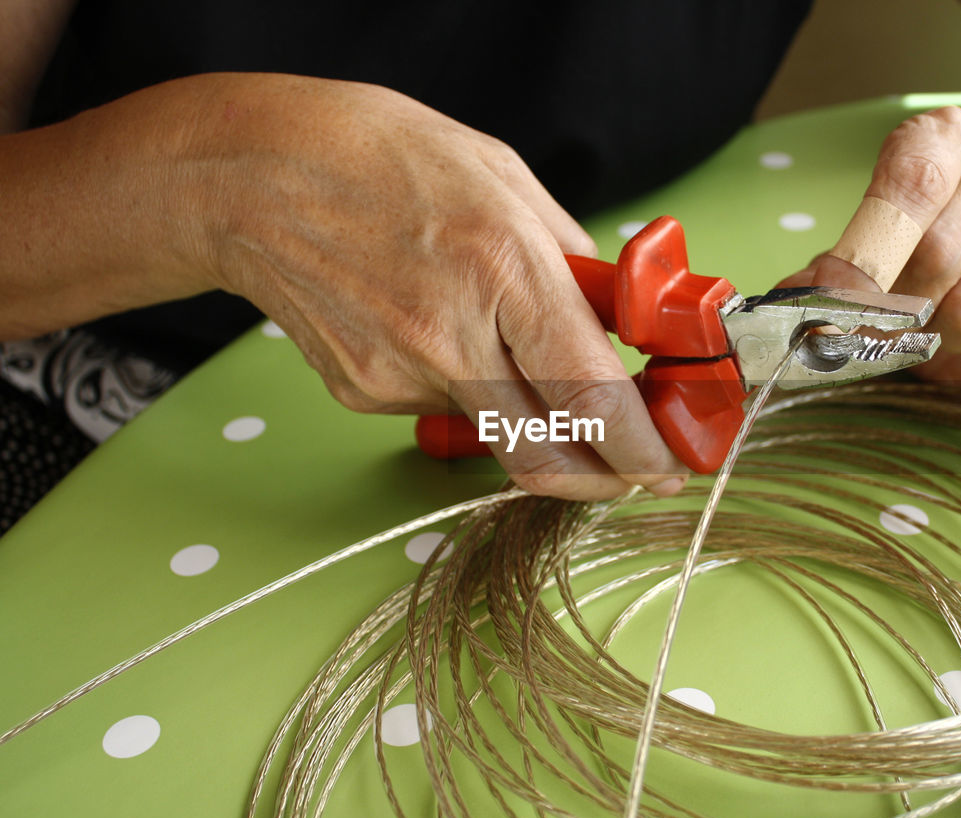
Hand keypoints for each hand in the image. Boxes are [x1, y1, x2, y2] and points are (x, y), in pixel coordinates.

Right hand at [170, 74, 687, 498]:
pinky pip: (442, 408)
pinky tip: (432, 323)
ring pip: (496, 430)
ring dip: (525, 406)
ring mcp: (398, 376)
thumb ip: (575, 263)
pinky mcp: (364, 395)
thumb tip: (622, 326)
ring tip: (491, 328)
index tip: (669, 467)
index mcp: (503, 268)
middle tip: (628, 467)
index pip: (592, 397)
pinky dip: (463, 382)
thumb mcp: (508, 181)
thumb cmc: (384, 157)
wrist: (252, 176)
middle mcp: (450, 337)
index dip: (642, 450)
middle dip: (601, 477)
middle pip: (545, 458)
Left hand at [788, 106, 960, 394]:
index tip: (829, 300)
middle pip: (940, 257)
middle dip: (896, 311)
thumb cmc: (929, 237)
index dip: (862, 256)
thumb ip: (836, 264)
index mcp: (953, 137)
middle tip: (883, 329)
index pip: (911, 179)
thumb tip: (796, 300)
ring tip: (931, 340)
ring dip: (937, 346)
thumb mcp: (875, 231)